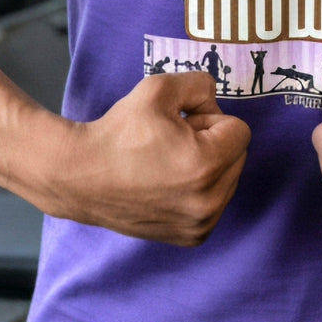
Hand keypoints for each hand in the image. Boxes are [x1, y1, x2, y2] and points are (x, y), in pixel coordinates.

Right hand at [46, 73, 250, 245]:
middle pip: (237, 155)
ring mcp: (200, 224)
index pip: (239, 130)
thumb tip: (215, 100)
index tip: (179, 124)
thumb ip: (201, 83)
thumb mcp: (159, 88)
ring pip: (228, 179)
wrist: (81, 177)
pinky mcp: (191, 237)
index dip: (208, 118)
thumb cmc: (119, 132)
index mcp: (206, 165)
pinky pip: (214, 202)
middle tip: (171, 141)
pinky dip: (199, 190)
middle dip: (211, 142)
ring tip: (167, 163)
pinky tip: (167, 184)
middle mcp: (208, 202)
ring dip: (208, 166)